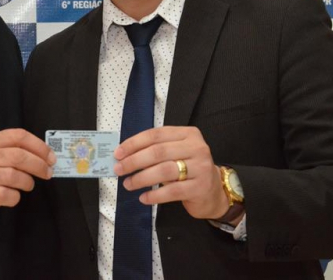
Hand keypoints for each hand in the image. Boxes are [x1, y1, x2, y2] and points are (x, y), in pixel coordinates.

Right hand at [0, 128, 55, 227]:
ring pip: (14, 176)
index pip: (17, 136)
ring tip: (27, 185)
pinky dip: (15, 197)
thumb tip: (43, 154)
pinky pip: (6, 195)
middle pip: (18, 156)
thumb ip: (10, 150)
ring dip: (27, 182)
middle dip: (38, 165)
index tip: (50, 156)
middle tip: (47, 172)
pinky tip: (12, 196)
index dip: (38, 146)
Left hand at [114, 126, 228, 219]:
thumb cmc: (189, 170)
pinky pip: (172, 191)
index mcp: (188, 134)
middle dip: (134, 161)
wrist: (214, 192)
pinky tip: (143, 197)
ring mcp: (201, 167)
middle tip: (119, 169)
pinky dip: (155, 195)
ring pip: (164, 170)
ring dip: (141, 178)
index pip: (156, 135)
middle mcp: (197, 147)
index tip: (118, 153)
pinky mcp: (201, 187)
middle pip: (158, 152)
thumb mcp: (175, 153)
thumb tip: (124, 156)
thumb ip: (155, 150)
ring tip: (128, 184)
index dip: (134, 143)